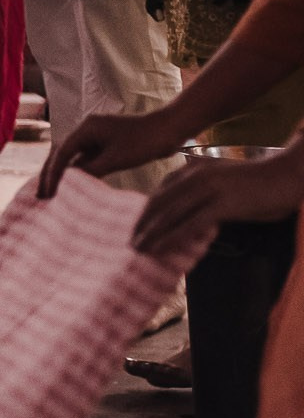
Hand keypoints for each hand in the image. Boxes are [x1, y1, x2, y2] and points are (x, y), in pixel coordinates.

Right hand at [40, 107, 183, 196]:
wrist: (169, 130)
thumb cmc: (143, 141)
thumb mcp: (115, 159)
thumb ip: (90, 170)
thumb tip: (68, 182)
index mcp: (87, 128)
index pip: (62, 153)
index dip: (52, 174)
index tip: (47, 193)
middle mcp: (87, 130)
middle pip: (62, 154)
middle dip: (51, 175)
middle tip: (41, 197)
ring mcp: (96, 138)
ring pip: (73, 158)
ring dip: (63, 176)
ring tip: (52, 195)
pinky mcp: (106, 145)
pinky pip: (86, 160)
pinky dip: (79, 174)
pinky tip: (74, 188)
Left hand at [133, 146, 303, 263]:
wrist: (286, 176)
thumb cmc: (257, 182)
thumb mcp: (223, 179)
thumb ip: (201, 189)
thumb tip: (182, 212)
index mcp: (194, 167)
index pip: (161, 190)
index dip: (146, 210)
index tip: (137, 227)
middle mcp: (197, 175)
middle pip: (160, 202)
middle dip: (142, 223)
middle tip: (131, 242)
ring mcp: (209, 188)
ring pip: (170, 214)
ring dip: (152, 233)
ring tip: (139, 249)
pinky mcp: (222, 204)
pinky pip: (190, 224)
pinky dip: (172, 238)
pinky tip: (161, 249)